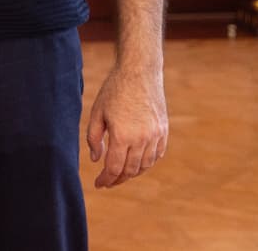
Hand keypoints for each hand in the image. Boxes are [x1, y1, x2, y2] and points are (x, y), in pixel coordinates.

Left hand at [86, 64, 168, 188]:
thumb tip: (96, 160)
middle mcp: (141, 138)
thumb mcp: (97, 112)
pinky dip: (147, 163)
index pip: (114, 168)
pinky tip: (137, 162)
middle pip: (130, 170)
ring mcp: (155, 135)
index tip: (98, 184)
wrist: (139, 72)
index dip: (105, 179)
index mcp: (122, 135)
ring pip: (145, 165)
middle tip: (108, 182)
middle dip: (117, 179)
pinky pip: (157, 155)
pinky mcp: (163, 130)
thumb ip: (93, 138)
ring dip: (132, 173)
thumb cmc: (114, 90)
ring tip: (121, 173)